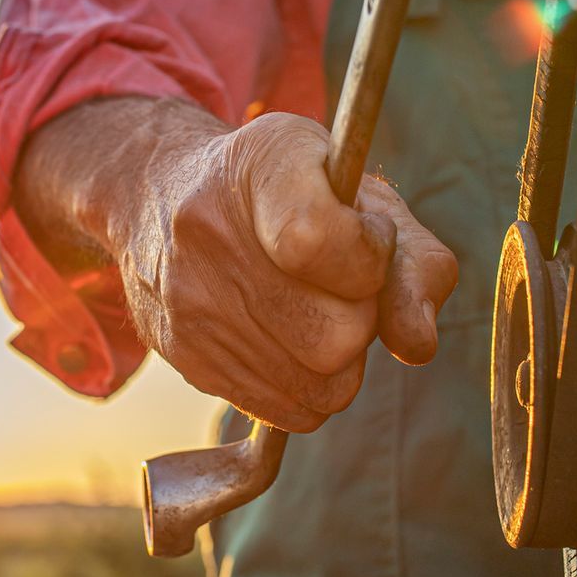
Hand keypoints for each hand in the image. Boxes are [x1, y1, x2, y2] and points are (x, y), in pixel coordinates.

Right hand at [113, 111, 458, 431]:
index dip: (369, 259)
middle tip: (342, 285)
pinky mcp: (183, 355)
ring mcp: (188, 300)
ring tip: (316, 312)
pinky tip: (291, 341)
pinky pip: (289, 411)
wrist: (160, 194)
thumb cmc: (290, 191)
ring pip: (321, 387)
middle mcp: (208, 230)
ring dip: (340, 360)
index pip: (318, 241)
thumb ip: (414, 259)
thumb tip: (416, 343)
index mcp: (260, 165)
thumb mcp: (363, 194)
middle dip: (363, 319)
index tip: (368, 239)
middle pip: (337, 336)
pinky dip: (311, 387)